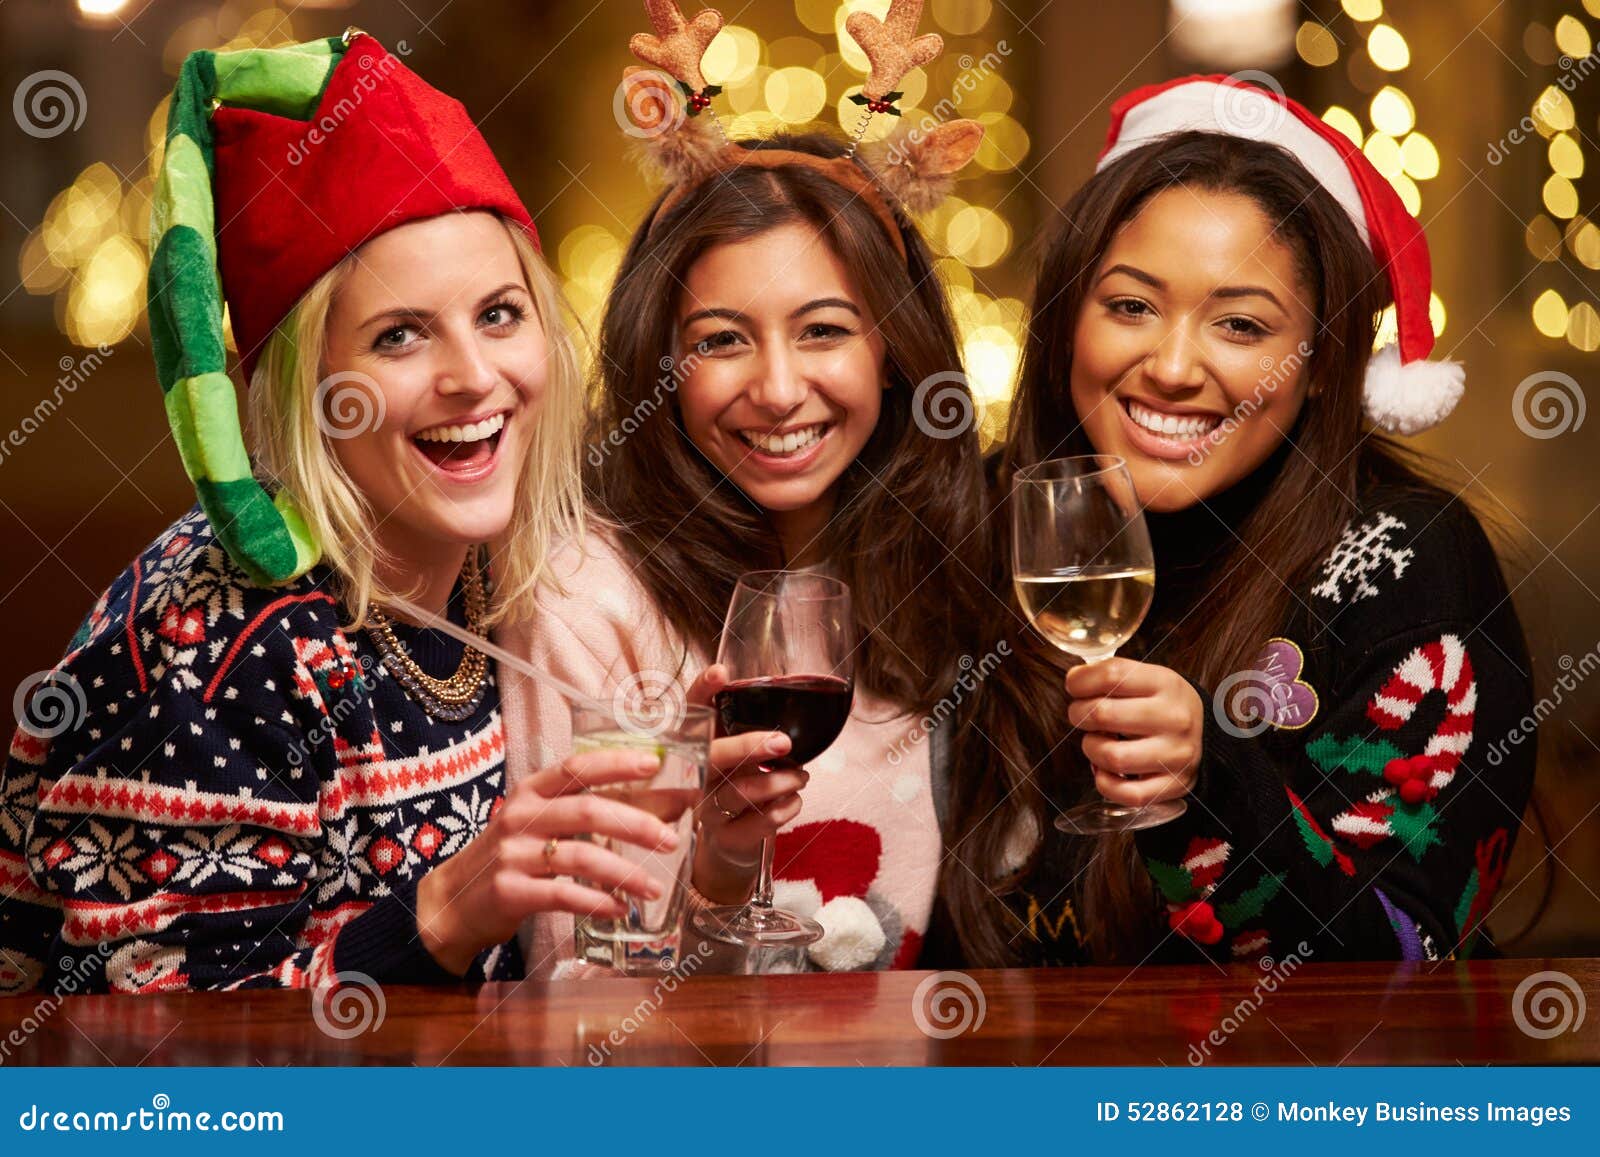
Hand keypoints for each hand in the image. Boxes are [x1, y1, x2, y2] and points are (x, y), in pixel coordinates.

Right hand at [416, 748, 680, 974]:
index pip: (576, 768)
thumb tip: (655, 809)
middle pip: (588, 812)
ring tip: (653, 888)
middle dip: (635, 824)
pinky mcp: (510, 892)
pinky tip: (620, 909)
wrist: (451, 903)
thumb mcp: (537, 823)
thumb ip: (584, 813)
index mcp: (531, 791)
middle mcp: (521, 817)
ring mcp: (513, 855)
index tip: (654, 764)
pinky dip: (597, 902)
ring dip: (624, 873)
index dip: (616, 763)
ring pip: (581, 858)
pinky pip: (564, 895)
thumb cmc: (509, 857)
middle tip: (670, 839)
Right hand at [685, 663, 804, 902]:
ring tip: (801, 775)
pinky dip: (786, 808)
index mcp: (699, 746)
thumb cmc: (737, 783)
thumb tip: (814, 691)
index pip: (692, 712)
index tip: (721, 672)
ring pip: (741, 792)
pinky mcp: (727, 838)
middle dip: (747, 747)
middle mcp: (696, 777)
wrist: (729, 843)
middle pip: (711, 757)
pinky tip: (795, 800)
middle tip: (783, 742)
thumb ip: (754, 726)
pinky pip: (760, 823)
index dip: (702, 691)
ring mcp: (708, 810)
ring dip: (780, 781)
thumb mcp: (739, 752)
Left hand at [1065, 657, 1202, 809]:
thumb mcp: (1147, 679)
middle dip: (1079, 714)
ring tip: (1096, 742)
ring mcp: (1176, 754)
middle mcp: (1174, 718)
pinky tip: (1105, 769)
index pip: (1111, 675)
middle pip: (1104, 714)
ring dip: (1091, 748)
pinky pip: (1126, 792)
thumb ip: (1111, 675)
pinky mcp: (1174, 785)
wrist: (1206, 734)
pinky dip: (1105, 782)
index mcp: (1166, 684)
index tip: (1074, 686)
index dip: (1079, 681)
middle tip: (1082, 716)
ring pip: (1111, 756)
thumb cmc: (1161, 705)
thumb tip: (1075, 680)